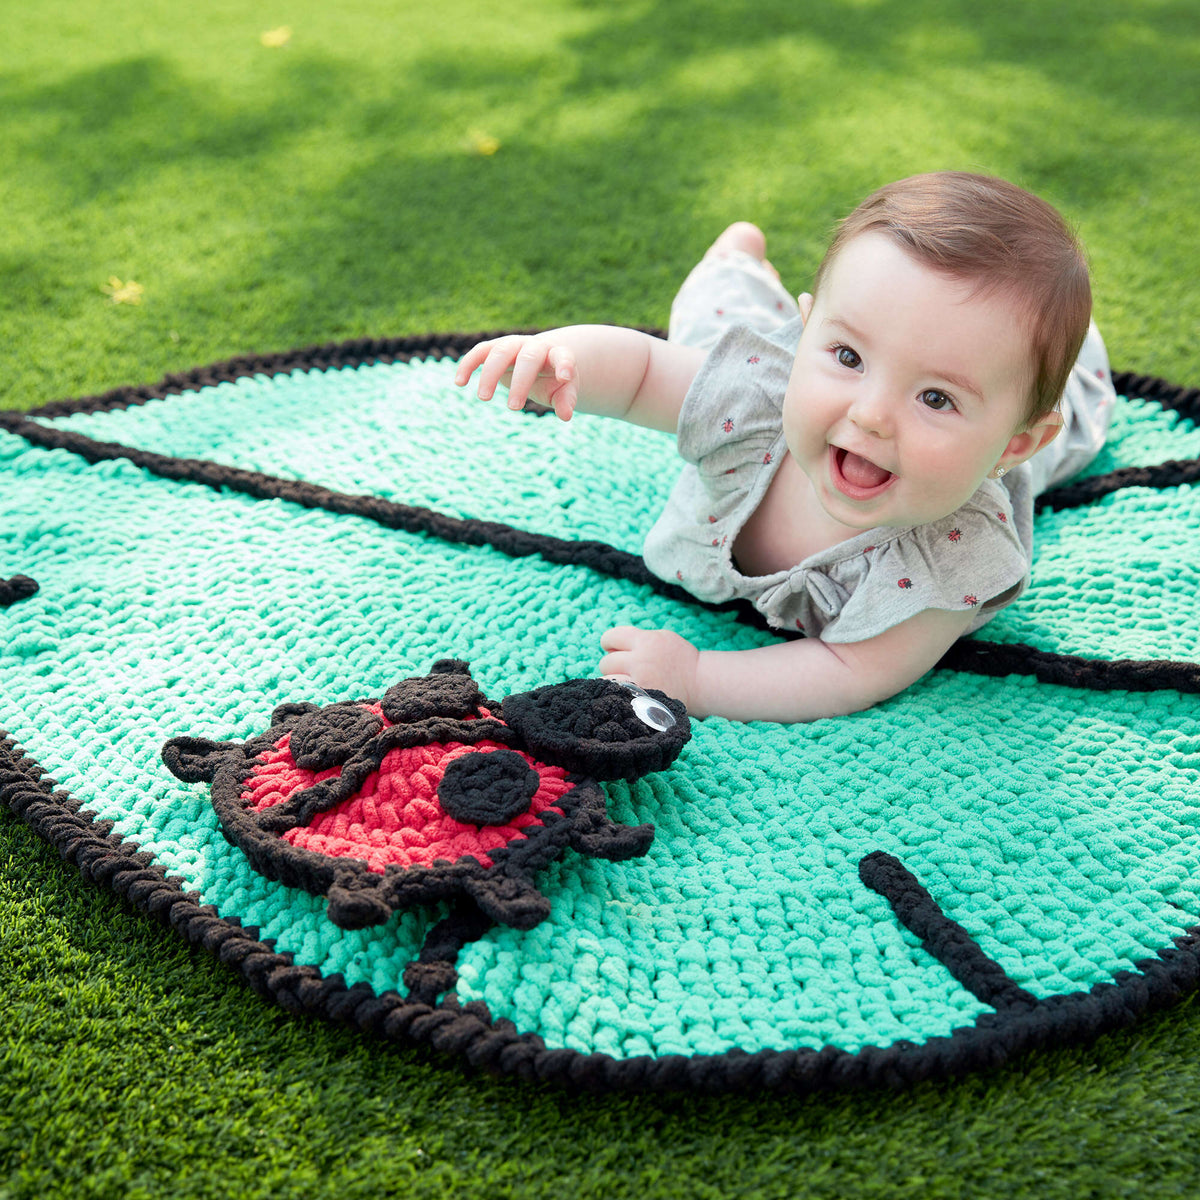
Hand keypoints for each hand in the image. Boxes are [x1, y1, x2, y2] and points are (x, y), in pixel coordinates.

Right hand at [453, 335, 578, 421]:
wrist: (538, 360)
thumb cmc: (553, 379)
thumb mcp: (562, 390)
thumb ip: (566, 399)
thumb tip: (566, 416)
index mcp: (557, 355)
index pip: (563, 356)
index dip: (564, 365)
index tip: (564, 378)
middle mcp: (534, 346)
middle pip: (528, 358)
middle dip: (521, 382)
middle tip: (514, 408)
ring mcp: (513, 345)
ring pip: (500, 352)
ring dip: (490, 374)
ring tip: (484, 398)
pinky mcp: (495, 348)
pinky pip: (479, 352)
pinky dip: (468, 364)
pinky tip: (459, 382)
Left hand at [598, 626, 699, 710]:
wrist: (701, 684)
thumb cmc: (681, 659)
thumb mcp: (664, 638)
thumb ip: (638, 638)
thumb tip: (610, 644)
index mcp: (647, 641)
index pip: (611, 637)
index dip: (609, 643)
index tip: (613, 649)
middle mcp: (641, 661)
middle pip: (606, 662)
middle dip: (612, 665)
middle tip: (625, 669)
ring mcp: (640, 683)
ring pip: (606, 682)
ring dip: (612, 683)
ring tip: (624, 684)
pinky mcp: (642, 700)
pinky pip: (615, 697)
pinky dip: (616, 696)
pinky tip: (625, 694)